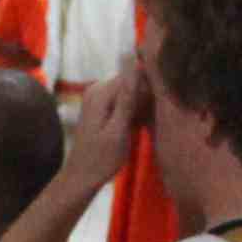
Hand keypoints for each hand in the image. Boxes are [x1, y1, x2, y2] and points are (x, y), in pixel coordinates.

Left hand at [60, 50, 149, 187]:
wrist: (82, 176)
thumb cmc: (101, 159)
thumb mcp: (118, 130)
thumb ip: (127, 98)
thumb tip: (134, 64)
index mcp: (100, 92)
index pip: (135, 75)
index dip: (151, 90)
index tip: (159, 110)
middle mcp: (97, 89)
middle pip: (133, 82)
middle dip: (147, 98)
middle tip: (151, 122)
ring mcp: (98, 97)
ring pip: (131, 93)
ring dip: (142, 107)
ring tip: (144, 127)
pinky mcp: (102, 106)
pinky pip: (125, 102)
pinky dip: (134, 113)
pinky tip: (138, 128)